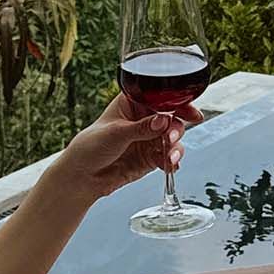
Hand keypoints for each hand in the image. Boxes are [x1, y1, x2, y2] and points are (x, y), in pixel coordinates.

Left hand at [52, 93, 202, 203]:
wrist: (82, 177)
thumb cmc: (90, 147)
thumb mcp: (115, 133)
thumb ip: (141, 128)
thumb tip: (163, 121)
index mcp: (133, 102)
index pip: (161, 97)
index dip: (178, 101)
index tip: (190, 112)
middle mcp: (144, 119)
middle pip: (172, 117)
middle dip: (176, 128)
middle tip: (170, 138)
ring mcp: (149, 139)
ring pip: (173, 138)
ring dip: (175, 147)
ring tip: (169, 157)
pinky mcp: (151, 158)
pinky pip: (169, 157)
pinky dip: (172, 162)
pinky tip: (169, 166)